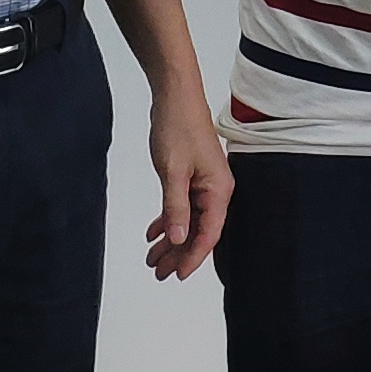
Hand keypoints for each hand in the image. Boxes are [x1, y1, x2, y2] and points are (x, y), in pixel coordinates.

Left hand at [145, 106, 233, 278]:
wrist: (175, 96)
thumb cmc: (178, 126)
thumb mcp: (173, 171)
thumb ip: (176, 207)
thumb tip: (179, 238)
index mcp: (218, 191)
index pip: (208, 234)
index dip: (193, 258)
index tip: (178, 275)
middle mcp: (215, 190)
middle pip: (198, 231)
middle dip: (178, 254)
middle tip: (158, 272)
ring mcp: (204, 183)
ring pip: (188, 221)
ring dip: (171, 240)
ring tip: (152, 259)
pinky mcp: (192, 177)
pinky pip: (182, 206)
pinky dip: (168, 220)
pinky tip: (152, 233)